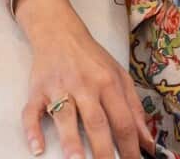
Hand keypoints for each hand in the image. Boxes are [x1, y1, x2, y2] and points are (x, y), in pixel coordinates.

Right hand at [21, 13, 153, 158]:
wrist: (59, 31)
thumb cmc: (92, 58)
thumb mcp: (120, 76)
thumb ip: (134, 108)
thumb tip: (147, 141)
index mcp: (109, 83)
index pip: (123, 120)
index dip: (130, 147)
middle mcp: (85, 85)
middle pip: (97, 122)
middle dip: (103, 151)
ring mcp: (59, 87)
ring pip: (66, 116)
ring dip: (71, 141)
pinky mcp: (38, 89)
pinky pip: (32, 110)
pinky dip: (32, 129)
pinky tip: (37, 147)